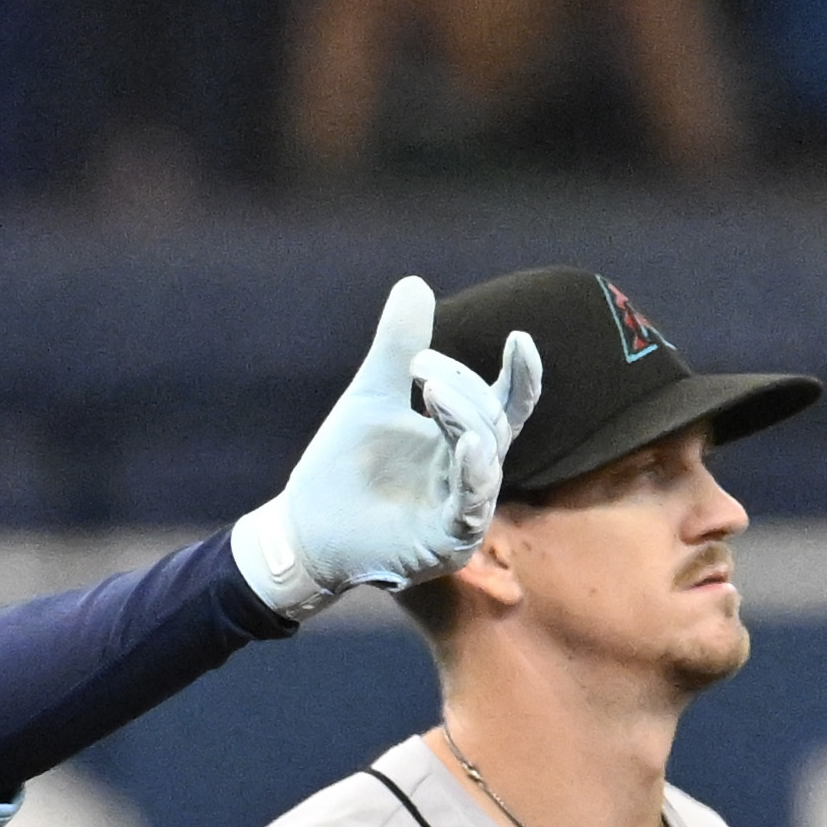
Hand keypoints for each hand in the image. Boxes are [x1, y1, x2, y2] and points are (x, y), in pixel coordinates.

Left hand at [231, 277, 542, 621]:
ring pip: (485, 458)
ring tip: (433, 389)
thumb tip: (416, 283)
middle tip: (416, 364)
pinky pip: (470, 505)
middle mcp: (471, 476)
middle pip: (492, 423)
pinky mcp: (446, 542)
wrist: (306, 527)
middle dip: (462, 388)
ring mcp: (463, 512)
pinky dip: (473, 473)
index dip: (520, 375)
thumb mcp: (373, 396)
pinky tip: (466, 445)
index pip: (506, 406)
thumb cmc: (344, 468)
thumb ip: (396, 347)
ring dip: (464, 418)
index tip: (519, 339)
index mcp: (461, 442)